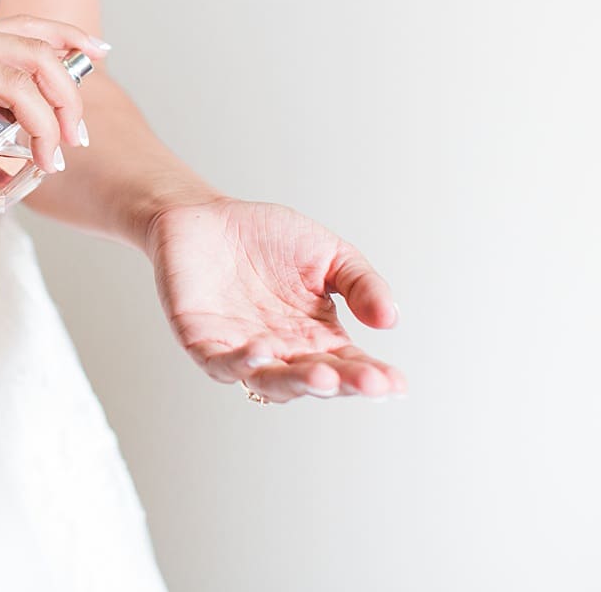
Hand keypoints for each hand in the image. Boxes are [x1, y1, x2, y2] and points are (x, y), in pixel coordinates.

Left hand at [143, 196, 406, 402]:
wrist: (207, 216)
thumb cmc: (267, 237)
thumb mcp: (329, 254)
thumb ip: (361, 284)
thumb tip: (391, 320)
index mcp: (317, 337)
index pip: (350, 365)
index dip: (373, 377)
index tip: (397, 384)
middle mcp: (283, 351)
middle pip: (316, 380)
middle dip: (344, 384)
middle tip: (369, 382)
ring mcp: (243, 350)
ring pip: (271, 381)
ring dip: (297, 382)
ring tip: (323, 376)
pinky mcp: (203, 342)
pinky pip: (222, 363)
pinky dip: (240, 363)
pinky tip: (261, 352)